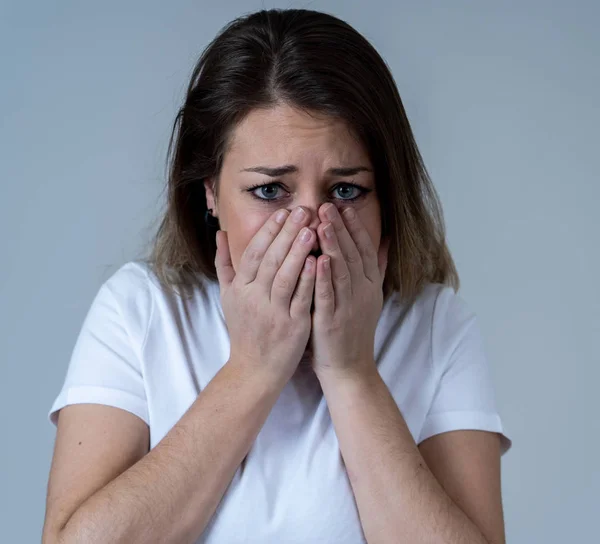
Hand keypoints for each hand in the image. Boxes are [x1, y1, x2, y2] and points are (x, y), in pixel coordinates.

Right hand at [215, 207, 316, 386]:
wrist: (254, 369)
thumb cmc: (244, 330)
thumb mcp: (228, 297)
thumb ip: (225, 264)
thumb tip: (221, 234)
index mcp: (241, 288)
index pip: (254, 253)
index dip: (269, 232)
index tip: (283, 212)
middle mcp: (254, 298)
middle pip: (271, 260)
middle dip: (287, 233)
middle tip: (303, 211)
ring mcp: (274, 312)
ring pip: (285, 276)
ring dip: (298, 251)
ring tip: (311, 229)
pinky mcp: (292, 326)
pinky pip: (301, 298)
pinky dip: (308, 280)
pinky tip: (317, 261)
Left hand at [309, 203, 388, 379]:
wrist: (350, 367)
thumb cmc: (354, 329)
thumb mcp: (370, 296)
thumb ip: (376, 267)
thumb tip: (386, 240)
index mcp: (369, 284)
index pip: (364, 249)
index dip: (355, 227)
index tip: (345, 206)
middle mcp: (362, 292)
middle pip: (353, 254)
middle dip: (341, 228)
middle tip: (328, 205)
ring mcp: (348, 306)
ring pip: (342, 270)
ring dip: (333, 245)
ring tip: (323, 223)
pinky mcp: (333, 321)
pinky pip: (329, 296)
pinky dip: (325, 277)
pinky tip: (319, 259)